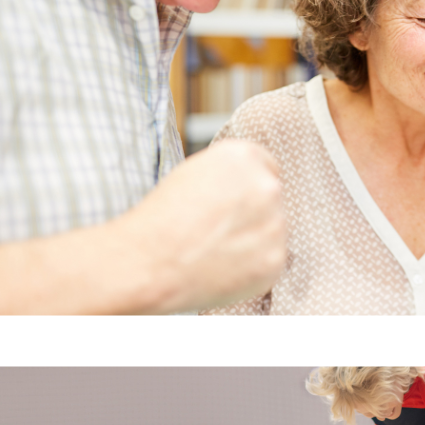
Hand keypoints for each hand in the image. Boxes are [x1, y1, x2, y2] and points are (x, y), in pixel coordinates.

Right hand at [124, 140, 286, 312]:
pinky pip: (270, 260)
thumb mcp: (193, 174)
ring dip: (254, 240)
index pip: (266, 167)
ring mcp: (275, 225)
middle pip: (271, 200)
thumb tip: (246, 188)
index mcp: (244, 156)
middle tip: (219, 230)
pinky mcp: (275, 260)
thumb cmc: (161, 219)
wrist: (149, 263)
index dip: (246, 188)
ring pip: (272, 231)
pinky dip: (253, 266)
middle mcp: (267, 186)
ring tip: (217, 249)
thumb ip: (229, 175)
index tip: (231, 203)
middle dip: (252, 214)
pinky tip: (224, 267)